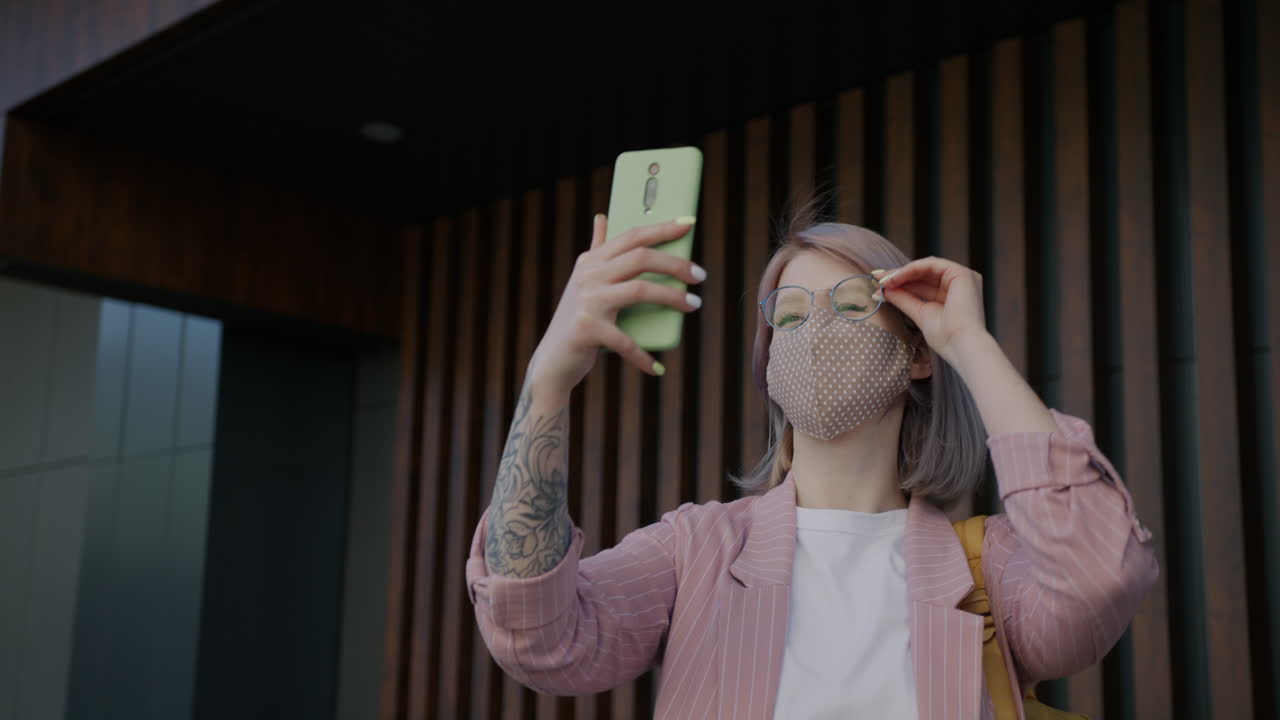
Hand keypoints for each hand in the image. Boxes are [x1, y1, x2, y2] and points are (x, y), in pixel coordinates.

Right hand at [526, 214, 702, 397]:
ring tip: (694, 304)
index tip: (688, 222)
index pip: (632, 236)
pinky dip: (642, 356)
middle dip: (675, 264)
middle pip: (640, 258)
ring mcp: (588, 302)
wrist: (553, 357)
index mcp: (591, 261)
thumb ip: (596, 248)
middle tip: (700, 275)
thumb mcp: (583, 279)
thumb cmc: (577, 317)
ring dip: (672, 297)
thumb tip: (602, 217)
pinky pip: (625, 341)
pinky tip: (658, 366)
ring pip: (639, 290)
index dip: (661, 228)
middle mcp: (588, 276)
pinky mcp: (589, 330)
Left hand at [872, 256, 987, 365]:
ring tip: (883, 281)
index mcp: (954, 294)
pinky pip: (931, 265)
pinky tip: (895, 278)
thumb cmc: (946, 338)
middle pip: (923, 274)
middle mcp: (960, 284)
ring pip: (926, 267)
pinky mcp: (961, 273)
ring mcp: (963, 277)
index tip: (878, 286)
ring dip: (902, 272)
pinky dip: (911, 269)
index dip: (901, 283)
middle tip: (876, 278)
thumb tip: (884, 290)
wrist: (962, 346)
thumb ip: (904, 300)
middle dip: (898, 276)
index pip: (923, 283)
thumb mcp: (920, 314)